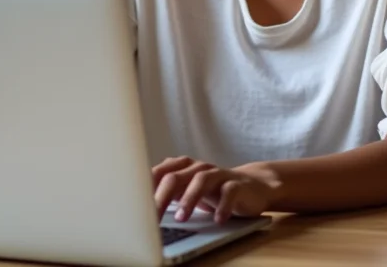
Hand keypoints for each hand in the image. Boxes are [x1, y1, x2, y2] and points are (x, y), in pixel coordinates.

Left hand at [152, 156, 276, 224]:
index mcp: (182, 168)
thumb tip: (140, 212)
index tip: (134, 208)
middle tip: (152, 216)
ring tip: (181, 218)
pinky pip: (229, 192)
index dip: (145, 190)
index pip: (158, 174)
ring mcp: (218, 174)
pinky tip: (217, 219)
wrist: (253, 187)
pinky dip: (222, 206)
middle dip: (161, 196)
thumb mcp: (187, 192)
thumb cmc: (213, 192)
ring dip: (189, 199)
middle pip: (175, 176)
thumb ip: (167, 195)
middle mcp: (198, 168)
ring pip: (201, 180)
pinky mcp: (237, 184)